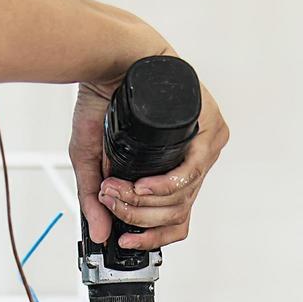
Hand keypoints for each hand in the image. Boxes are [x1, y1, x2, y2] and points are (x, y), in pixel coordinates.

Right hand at [70, 70, 228, 250]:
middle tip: (108, 201)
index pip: (175, 218)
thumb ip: (94, 196)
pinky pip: (191, 173)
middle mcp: (193, 161)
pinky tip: (142, 186)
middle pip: (176, 213)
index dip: (150, 237)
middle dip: (135, 215)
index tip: (124, 242)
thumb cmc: (104, 101)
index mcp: (172, 169)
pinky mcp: (211, 129)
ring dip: (142, 202)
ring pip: (183, 198)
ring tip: (114, 189)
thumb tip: (100, 232)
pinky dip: (163, 186)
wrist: (109, 59)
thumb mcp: (91, 157)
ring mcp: (205, 146)